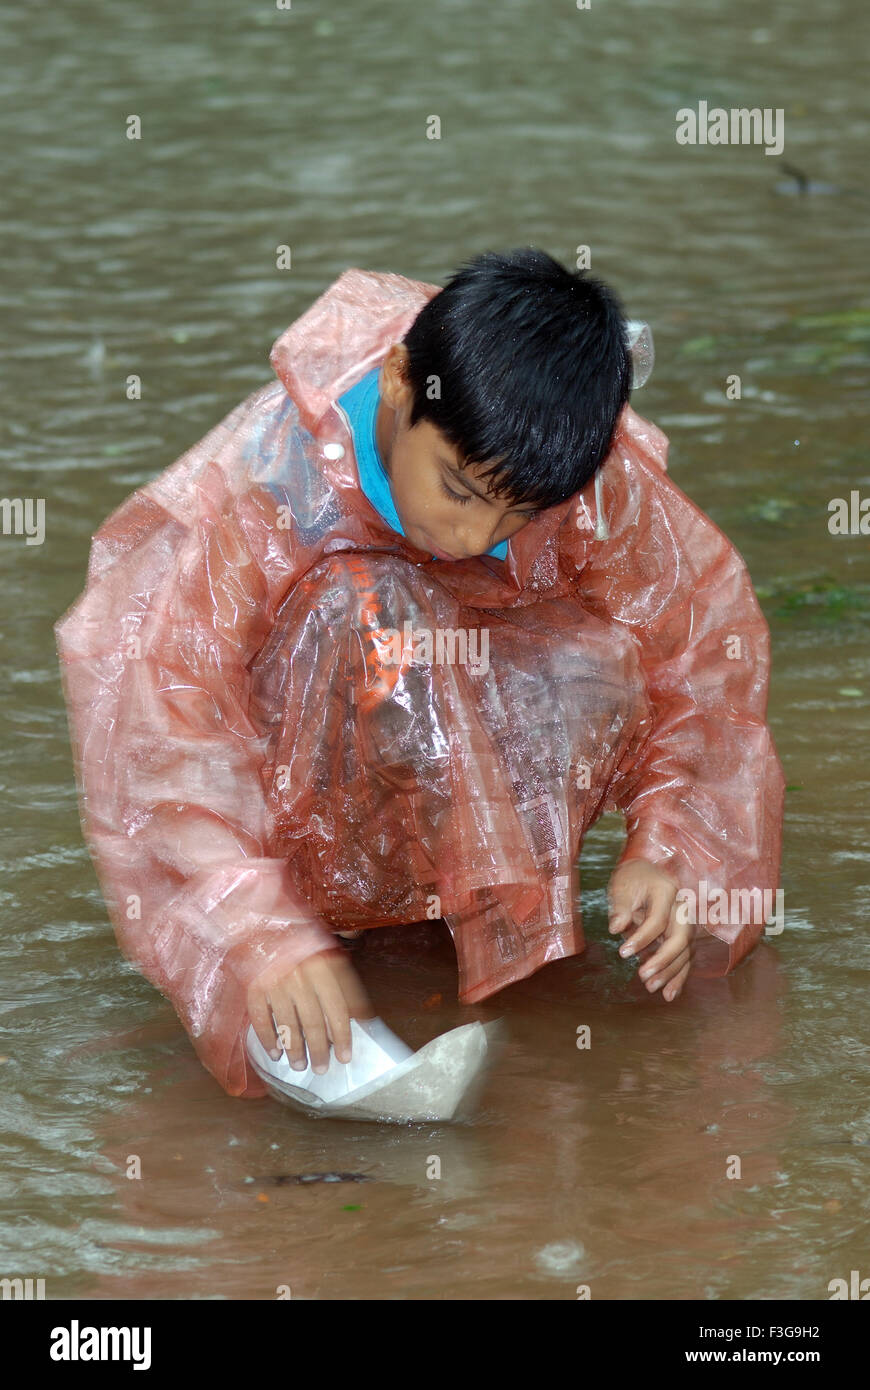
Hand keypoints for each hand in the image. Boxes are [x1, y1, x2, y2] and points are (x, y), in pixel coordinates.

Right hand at [247, 947, 374, 1072]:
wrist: (261, 921)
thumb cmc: (300, 939)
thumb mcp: (330, 952)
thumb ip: (346, 983)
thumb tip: (364, 1017)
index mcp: (324, 967)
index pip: (337, 1010)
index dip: (342, 1037)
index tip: (345, 1057)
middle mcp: (301, 976)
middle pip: (313, 1023)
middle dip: (319, 1051)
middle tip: (322, 1069)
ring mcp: (275, 982)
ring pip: (288, 1025)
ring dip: (295, 1050)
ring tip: (299, 1065)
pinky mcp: (253, 987)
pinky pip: (260, 1019)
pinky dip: (267, 1039)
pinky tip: (274, 1053)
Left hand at [607, 859, 692, 1001]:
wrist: (646, 872)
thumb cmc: (632, 879)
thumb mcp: (621, 886)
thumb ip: (619, 907)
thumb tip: (615, 928)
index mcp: (666, 891)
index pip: (658, 920)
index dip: (641, 939)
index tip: (622, 953)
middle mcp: (683, 908)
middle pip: (680, 938)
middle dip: (663, 960)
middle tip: (642, 976)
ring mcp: (687, 922)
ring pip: (686, 952)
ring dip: (671, 973)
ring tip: (651, 988)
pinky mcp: (685, 935)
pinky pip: (687, 957)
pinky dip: (679, 976)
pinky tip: (669, 994)